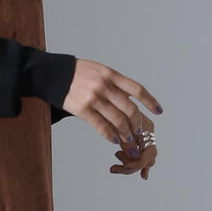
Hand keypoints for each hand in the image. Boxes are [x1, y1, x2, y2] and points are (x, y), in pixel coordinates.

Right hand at [59, 57, 160, 180]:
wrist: (52, 74)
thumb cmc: (76, 73)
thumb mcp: (99, 71)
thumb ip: (113, 83)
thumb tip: (128, 99)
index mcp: (111, 75)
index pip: (137, 89)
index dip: (150, 101)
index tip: (159, 111)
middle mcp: (105, 86)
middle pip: (129, 109)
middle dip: (137, 123)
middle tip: (139, 131)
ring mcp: (94, 98)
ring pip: (117, 120)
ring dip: (126, 133)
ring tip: (128, 140)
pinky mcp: (82, 109)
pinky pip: (101, 126)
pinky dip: (110, 135)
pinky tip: (113, 140)